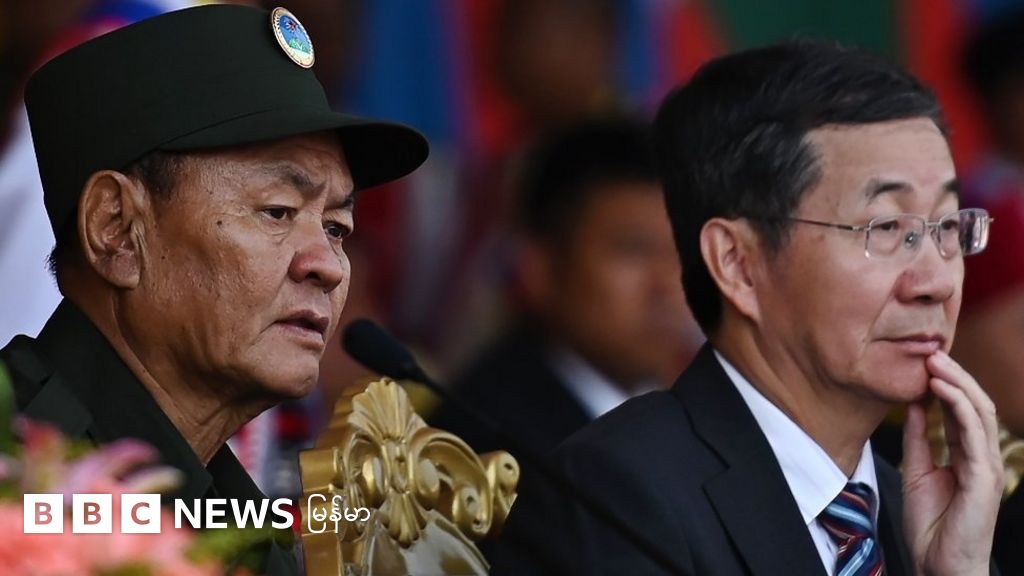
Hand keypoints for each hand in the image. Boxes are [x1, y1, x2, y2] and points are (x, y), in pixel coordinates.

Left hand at [902, 350, 1003, 575]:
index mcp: (968, 456)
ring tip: (935, 362)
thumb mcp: (915, 471)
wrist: (938, 566)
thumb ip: (918, 438)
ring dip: (958, 383)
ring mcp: (986, 467)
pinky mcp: (983, 478)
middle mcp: (981, 457)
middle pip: (975, 405)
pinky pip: (974, 435)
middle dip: (955, 375)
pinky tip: (939, 389)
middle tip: (931, 352)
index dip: (947, 384)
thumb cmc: (931, 527)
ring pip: (980, 413)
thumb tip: (913, 404)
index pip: (962, 410)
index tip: (924, 362)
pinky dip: (957, 406)